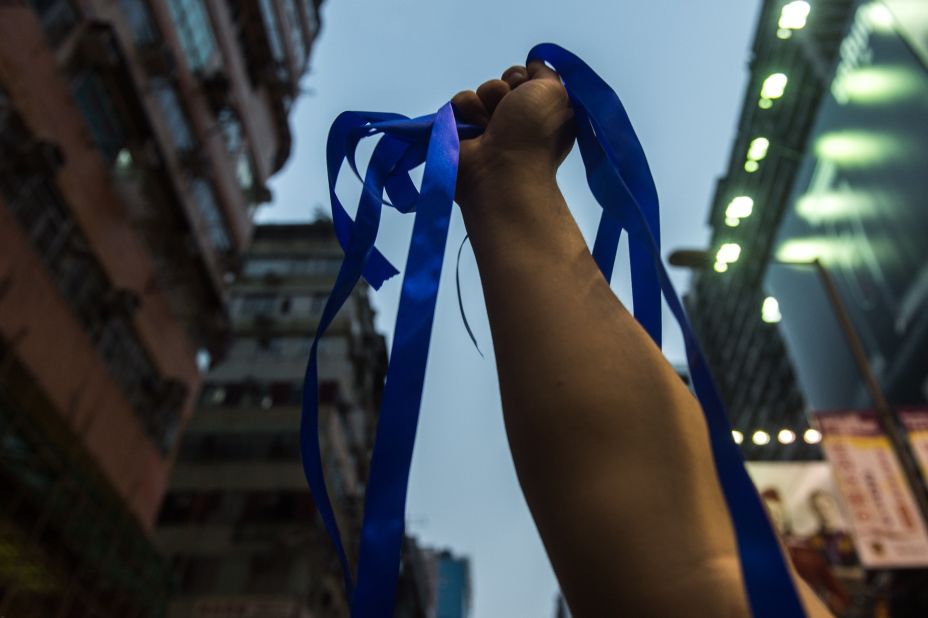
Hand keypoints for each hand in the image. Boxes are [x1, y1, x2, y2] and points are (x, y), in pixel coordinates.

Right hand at [452, 61, 574, 205]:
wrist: (501, 171)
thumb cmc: (533, 134)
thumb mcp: (554, 92)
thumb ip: (546, 72)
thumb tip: (533, 63)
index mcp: (538, 113)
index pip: (525, 77)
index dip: (525, 81)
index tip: (528, 94)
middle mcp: (514, 120)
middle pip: (502, 82)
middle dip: (505, 90)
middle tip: (510, 112)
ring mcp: (487, 127)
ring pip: (481, 91)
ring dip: (486, 101)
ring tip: (491, 126)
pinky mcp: (461, 132)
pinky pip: (459, 103)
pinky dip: (466, 111)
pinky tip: (475, 130)